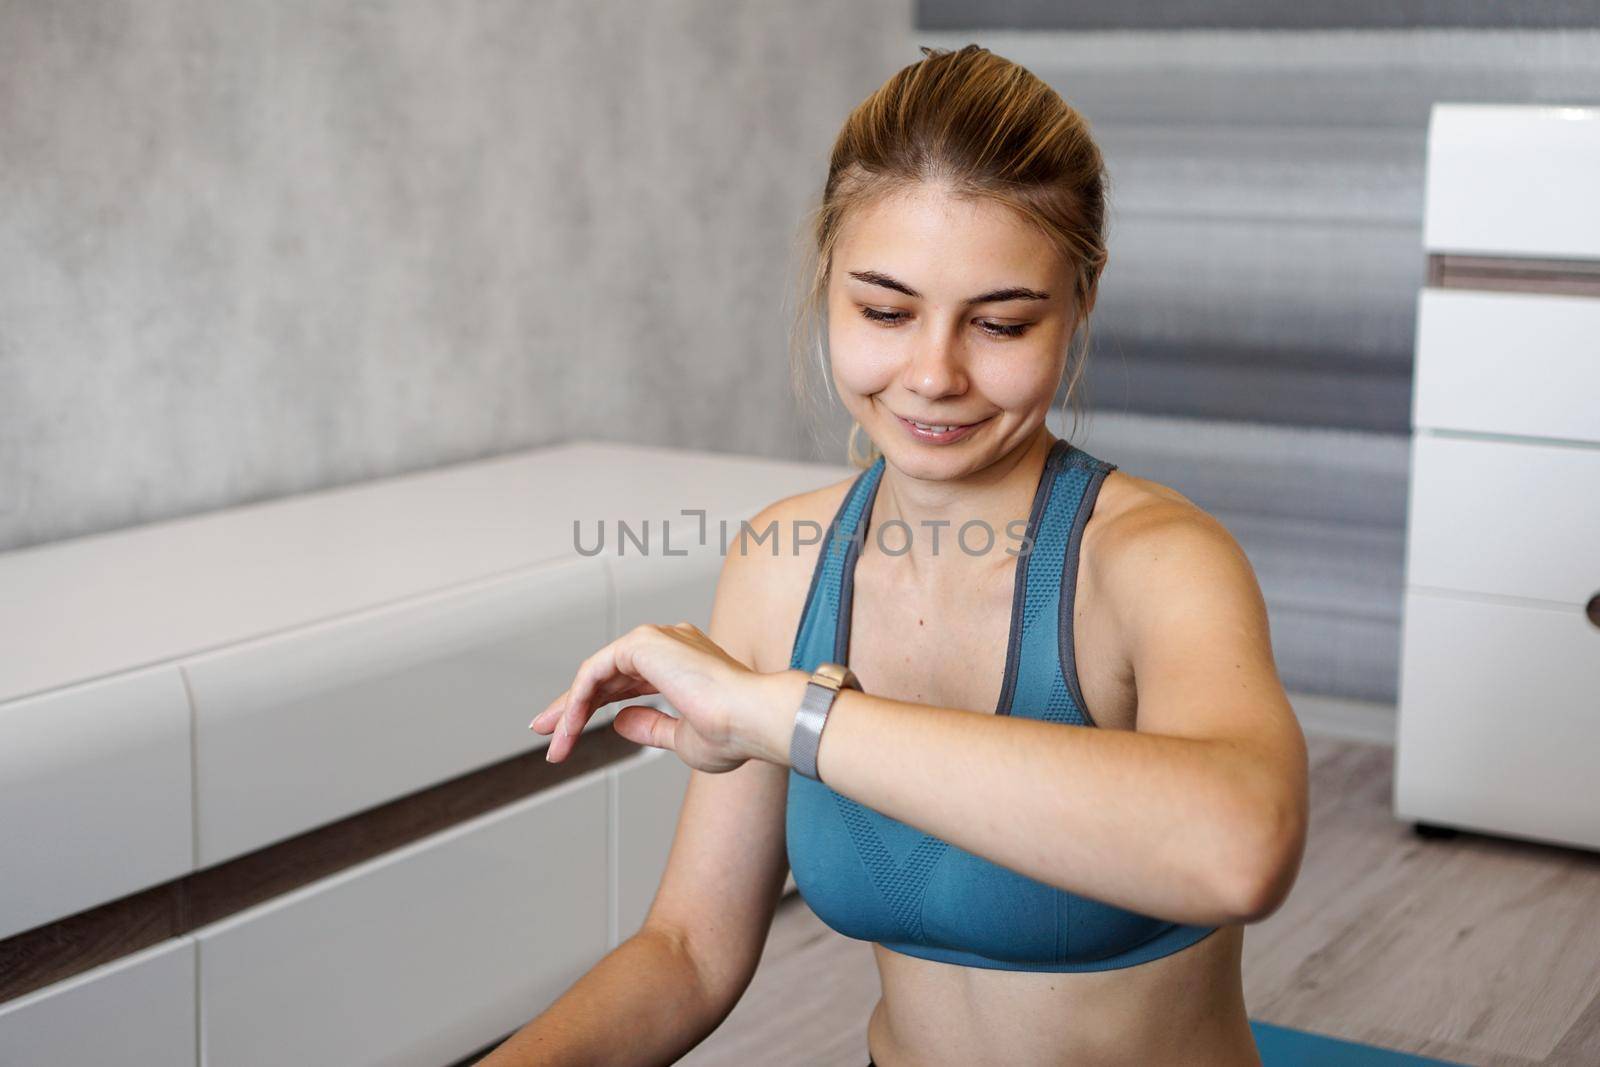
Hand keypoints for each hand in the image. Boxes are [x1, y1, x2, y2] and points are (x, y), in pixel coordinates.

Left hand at [528, 622, 772, 772]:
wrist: (754, 720)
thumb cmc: (734, 732)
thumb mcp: (682, 738)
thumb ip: (650, 727)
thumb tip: (619, 722)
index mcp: (683, 663)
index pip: (627, 682)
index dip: (597, 707)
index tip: (571, 734)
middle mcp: (670, 644)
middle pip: (606, 675)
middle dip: (573, 707)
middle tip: (548, 734)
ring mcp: (657, 640)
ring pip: (596, 674)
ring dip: (572, 710)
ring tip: (556, 742)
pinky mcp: (644, 643)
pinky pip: (595, 671)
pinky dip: (579, 700)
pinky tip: (570, 726)